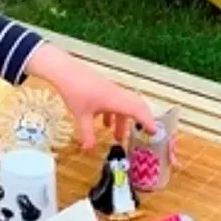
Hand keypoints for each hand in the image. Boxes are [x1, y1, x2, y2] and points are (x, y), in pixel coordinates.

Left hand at [25, 43, 155, 150]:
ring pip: (124, 106)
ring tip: (117, 136)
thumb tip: (89, 149)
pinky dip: (114, 114)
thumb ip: (87, 134)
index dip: (148, 121)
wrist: (65, 71)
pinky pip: (115, 103)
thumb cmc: (75, 90)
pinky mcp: (104, 89)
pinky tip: (104, 123)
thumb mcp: (81, 116)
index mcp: (117, 100)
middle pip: (137, 106)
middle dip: (141, 120)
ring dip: (123, 121)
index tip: (155, 131)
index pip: (139, 111)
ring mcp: (111, 90)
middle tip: (144, 133)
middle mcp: (118, 94)